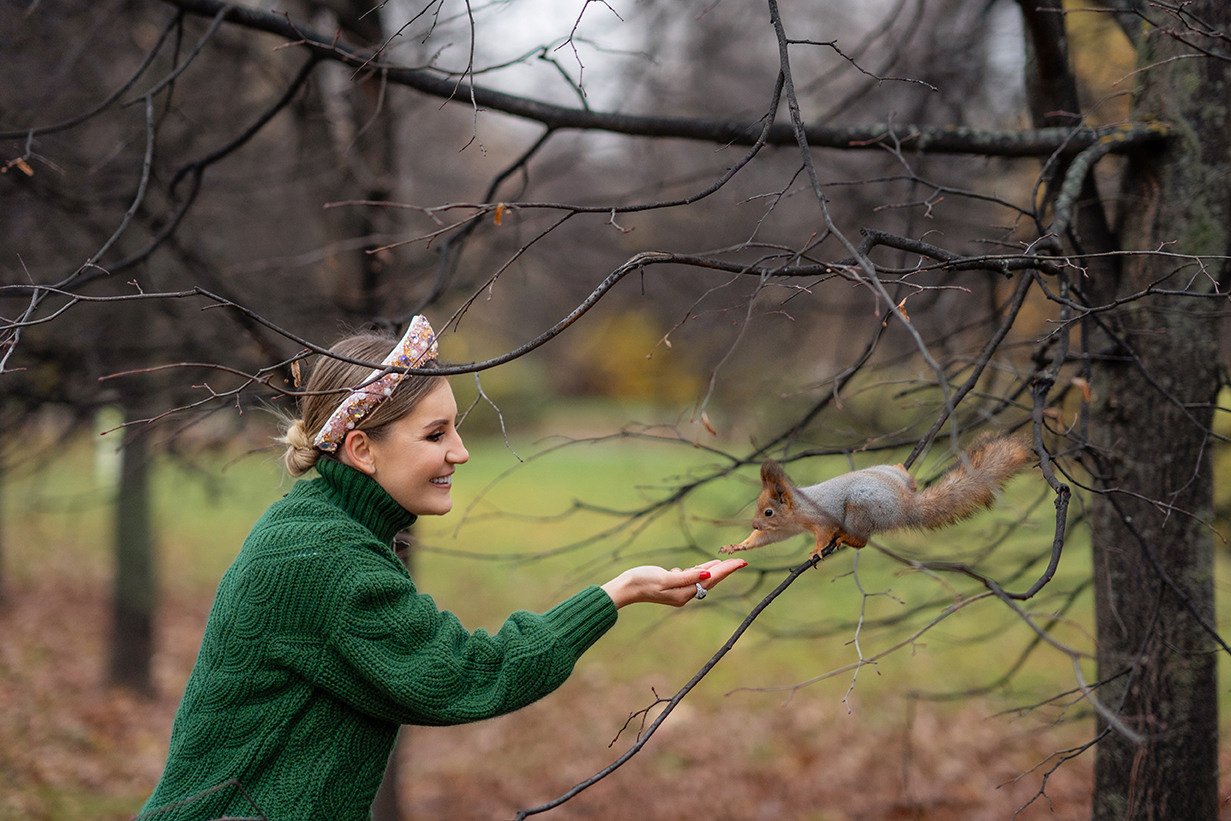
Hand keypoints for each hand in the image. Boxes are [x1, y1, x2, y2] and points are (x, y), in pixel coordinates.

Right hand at [600, 558, 747, 608]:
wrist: (625, 588)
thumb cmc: (643, 581)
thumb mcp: (665, 578)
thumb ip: (687, 576)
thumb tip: (707, 573)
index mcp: (684, 593)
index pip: (711, 579)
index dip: (727, 570)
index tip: (741, 563)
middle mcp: (684, 594)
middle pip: (710, 580)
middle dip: (725, 570)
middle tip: (740, 561)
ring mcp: (679, 591)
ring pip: (701, 578)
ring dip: (714, 570)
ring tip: (726, 563)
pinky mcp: (672, 587)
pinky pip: (691, 578)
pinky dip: (698, 571)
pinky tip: (702, 566)